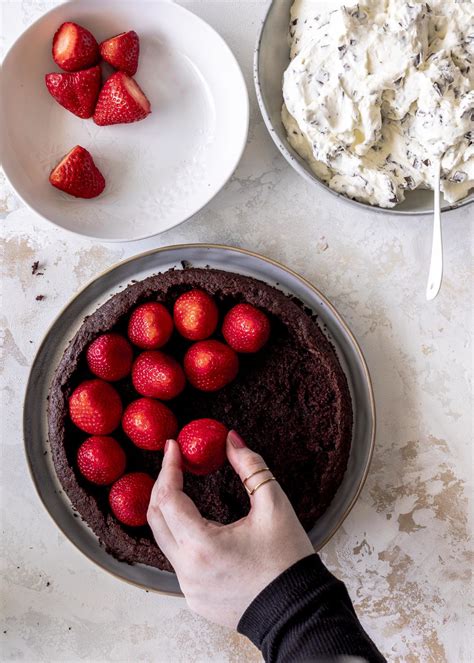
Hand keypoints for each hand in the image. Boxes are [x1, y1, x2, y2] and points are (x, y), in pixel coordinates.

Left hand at [147, 430, 313, 628]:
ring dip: (171, 513)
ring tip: (183, 488)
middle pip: (157, 518)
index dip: (168, 468)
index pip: (169, 498)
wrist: (300, 613)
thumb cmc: (289, 561)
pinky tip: (198, 526)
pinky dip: (184, 538)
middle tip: (173, 463)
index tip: (173, 447)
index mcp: (203, 546)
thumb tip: (231, 440)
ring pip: (166, 541)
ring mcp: (189, 588)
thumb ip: (250, 466)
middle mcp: (188, 570)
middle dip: (162, 485)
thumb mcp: (275, 505)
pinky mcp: (195, 599)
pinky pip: (180, 562)